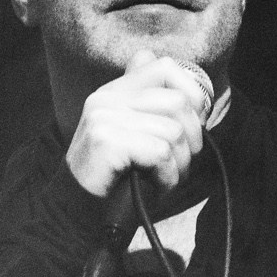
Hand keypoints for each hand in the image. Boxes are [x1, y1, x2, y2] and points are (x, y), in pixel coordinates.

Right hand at [65, 55, 213, 202]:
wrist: (78, 211)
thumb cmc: (117, 178)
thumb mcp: (138, 137)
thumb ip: (157, 111)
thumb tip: (198, 99)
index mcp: (115, 91)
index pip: (165, 65)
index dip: (192, 91)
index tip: (195, 122)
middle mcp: (106, 97)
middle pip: (177, 101)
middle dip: (192, 137)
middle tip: (180, 162)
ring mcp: (104, 117)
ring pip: (173, 130)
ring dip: (180, 163)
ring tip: (166, 177)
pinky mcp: (106, 140)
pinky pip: (160, 152)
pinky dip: (168, 177)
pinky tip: (157, 186)